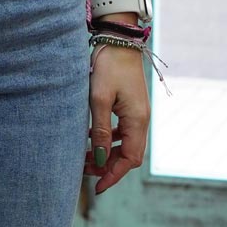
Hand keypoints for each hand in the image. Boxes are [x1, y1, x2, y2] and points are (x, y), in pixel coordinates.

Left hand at [86, 44, 149, 193]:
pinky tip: (92, 137)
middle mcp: (141, 119)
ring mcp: (137, 112)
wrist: (118, 39)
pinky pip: (122, 131)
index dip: (114, 175)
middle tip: (84, 170)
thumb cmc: (108, 66)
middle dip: (108, 166)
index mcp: (137, 121)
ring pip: (125, 143)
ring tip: (85, 156)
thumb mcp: (99, 99)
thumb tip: (101, 160)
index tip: (97, 188)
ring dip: (107, 153)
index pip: (130, 159)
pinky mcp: (130, 105)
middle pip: (129, 154)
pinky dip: (108, 139)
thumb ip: (101, 131)